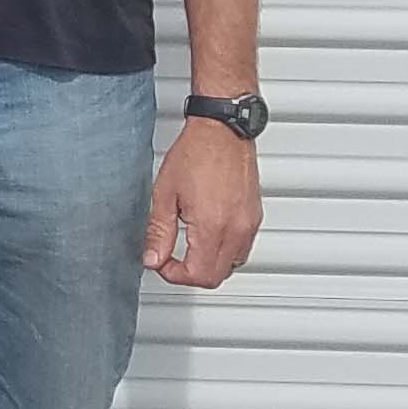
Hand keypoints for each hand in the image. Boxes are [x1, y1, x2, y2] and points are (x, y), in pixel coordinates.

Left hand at [143, 117, 261, 287]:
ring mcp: (249, 225)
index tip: (161, 262)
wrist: (222, 131)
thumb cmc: (195, 154)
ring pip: (232, 266)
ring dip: (208, 264)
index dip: (175, 275)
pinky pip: (242, 250)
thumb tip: (152, 258)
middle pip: (216, 277)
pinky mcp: (255, 218)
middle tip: (170, 258)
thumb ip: (158, 231)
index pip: (199, 275)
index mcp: (212, 226)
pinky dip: (224, 252)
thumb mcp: (165, 193)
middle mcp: (236, 230)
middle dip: (190, 274)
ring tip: (187, 247)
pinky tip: (206, 236)